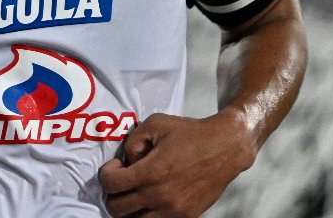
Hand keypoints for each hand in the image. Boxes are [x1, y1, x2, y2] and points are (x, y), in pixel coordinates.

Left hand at [99, 110, 256, 217]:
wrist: (225, 148)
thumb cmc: (190, 133)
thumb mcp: (155, 123)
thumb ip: (132, 142)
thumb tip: (127, 162)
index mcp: (151, 171)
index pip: (110, 185)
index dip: (106, 174)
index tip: (117, 166)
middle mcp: (160, 195)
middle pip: (117, 209)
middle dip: (114, 194)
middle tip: (124, 180)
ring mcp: (174, 210)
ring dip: (130, 208)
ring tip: (138, 191)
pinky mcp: (186, 217)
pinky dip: (148, 214)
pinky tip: (153, 198)